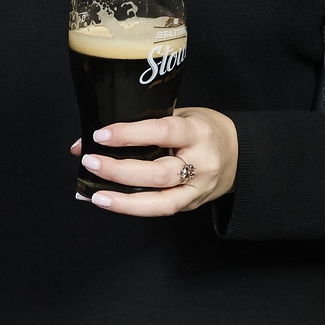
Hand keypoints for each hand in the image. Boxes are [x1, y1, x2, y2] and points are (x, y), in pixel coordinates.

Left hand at [73, 107, 238, 216]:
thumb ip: (140, 124)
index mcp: (198, 132)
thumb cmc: (201, 129)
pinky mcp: (192, 204)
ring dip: (123, 200)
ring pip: (161, 201)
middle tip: (90, 162)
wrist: (238, 153)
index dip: (130, 134)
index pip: (162, 132)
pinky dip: (132, 208)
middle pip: (158, 173)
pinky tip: (109, 202)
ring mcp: (198, 188)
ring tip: (94, 194)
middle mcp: (202, 163)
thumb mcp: (179, 115)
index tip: (100, 135)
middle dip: (119, 170)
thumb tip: (86, 140)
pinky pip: (161, 209)